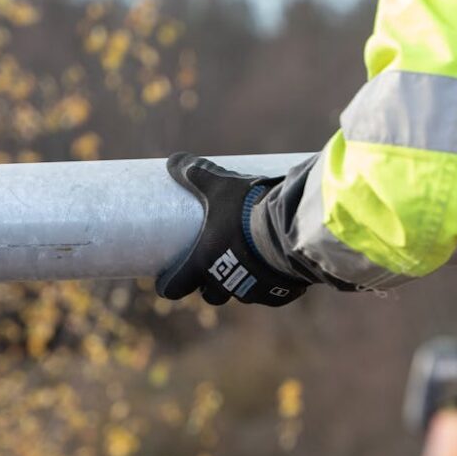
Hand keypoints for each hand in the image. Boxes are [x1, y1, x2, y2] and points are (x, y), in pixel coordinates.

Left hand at [157, 153, 311, 306]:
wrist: (289, 229)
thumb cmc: (246, 210)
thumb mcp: (219, 187)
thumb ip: (196, 174)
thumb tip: (172, 160)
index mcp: (203, 263)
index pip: (175, 288)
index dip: (169, 285)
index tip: (167, 281)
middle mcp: (226, 284)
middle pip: (211, 295)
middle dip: (209, 285)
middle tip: (213, 266)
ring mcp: (253, 292)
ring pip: (241, 294)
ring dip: (240, 283)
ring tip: (248, 263)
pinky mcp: (279, 294)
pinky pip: (271, 295)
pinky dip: (270, 285)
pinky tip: (276, 270)